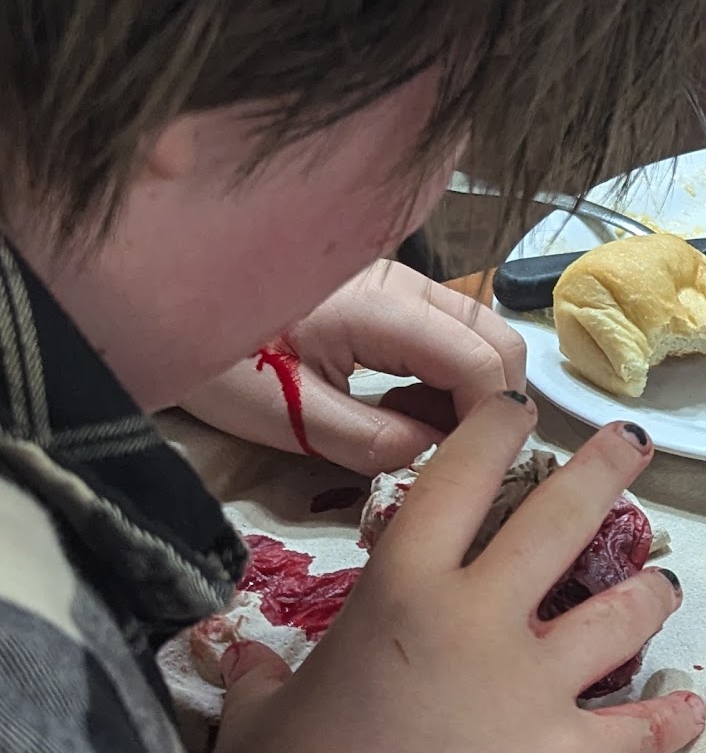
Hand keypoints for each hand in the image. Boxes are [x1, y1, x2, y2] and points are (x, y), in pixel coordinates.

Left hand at [180, 259, 526, 473]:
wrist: (160, 294)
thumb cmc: (219, 362)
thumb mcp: (287, 419)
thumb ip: (370, 442)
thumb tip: (436, 459)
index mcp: (382, 308)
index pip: (482, 363)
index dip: (491, 424)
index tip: (470, 474)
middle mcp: (405, 281)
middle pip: (498, 339)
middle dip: (494, 403)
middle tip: (455, 461)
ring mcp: (399, 278)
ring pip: (479, 332)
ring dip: (473, 389)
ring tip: (425, 437)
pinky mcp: (386, 288)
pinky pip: (448, 330)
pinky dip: (449, 374)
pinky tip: (405, 409)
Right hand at [211, 392, 704, 752]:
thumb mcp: (255, 723)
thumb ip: (261, 675)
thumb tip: (244, 657)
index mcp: (399, 589)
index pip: (458, 474)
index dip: (494, 427)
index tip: (519, 403)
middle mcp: (478, 617)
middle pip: (561, 515)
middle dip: (606, 467)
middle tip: (631, 443)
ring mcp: (535, 686)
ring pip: (624, 608)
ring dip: (652, 589)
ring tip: (665, 581)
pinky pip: (646, 725)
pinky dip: (673, 715)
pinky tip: (688, 705)